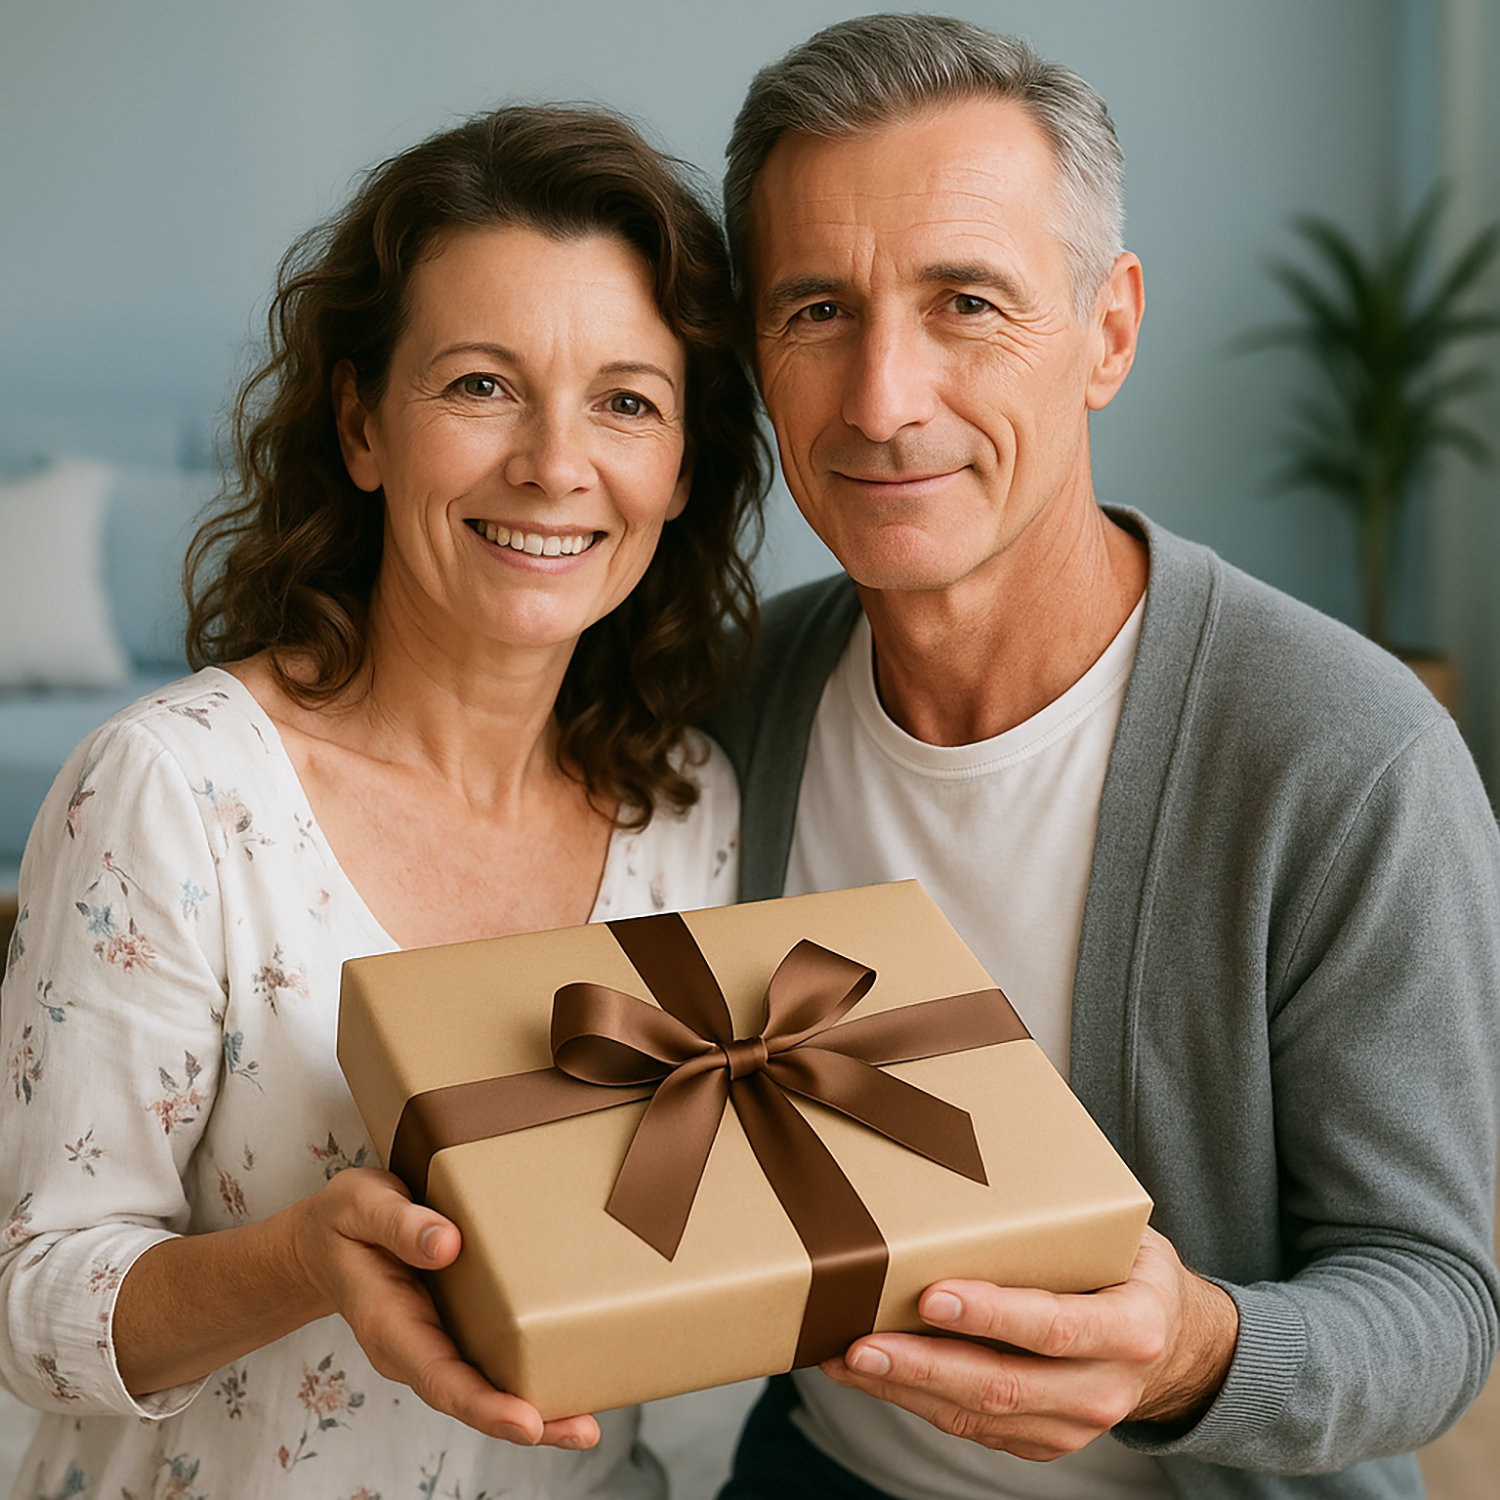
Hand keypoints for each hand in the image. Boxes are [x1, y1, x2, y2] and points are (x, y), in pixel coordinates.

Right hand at [290, 1167, 599, 1449]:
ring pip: (484, 1388)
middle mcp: (414, 1346)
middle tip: (582, 1431)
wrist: (328, 1240)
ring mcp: (436, 1343)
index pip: (437, 1376)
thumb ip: (399, 1224)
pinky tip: (570, 1379)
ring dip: (537, 1410)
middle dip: (526, 1422)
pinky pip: (491, 1360)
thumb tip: (448, 1244)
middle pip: (469, 1398)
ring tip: (586, 1424)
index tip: (525, 1423)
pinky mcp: (456, 1328)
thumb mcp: (361, 1204)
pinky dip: (528, 1376)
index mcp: (388, 1323)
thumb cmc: (346, 1222)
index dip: (482, 1404)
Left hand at [818, 1228, 1236, 1461]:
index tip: (932, 1296)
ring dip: (902, 1388)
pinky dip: (912, 1400)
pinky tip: (869, 1374)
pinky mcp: (1039, 1443)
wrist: (1170, 1343)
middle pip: (1002, 1385)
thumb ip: (1063, 1219)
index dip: (992, 1315)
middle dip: (923, 1364)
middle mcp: (1103, 1388)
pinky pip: (968, 1427)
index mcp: (1131, 1329)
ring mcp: (1070, 1426)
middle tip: (861, 1341)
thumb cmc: (1127, 1268)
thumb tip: (972, 1156)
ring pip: (976, 1415)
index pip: (1055, 1327)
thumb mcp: (1119, 1235)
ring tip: (844, 1358)